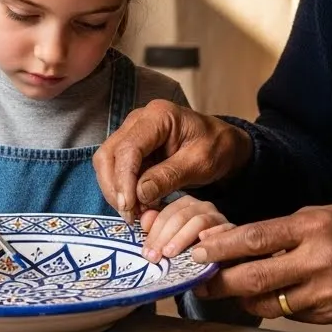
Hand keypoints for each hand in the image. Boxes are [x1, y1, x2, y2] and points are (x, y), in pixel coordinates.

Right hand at [93, 100, 252, 221]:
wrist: (224, 144)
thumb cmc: (217, 148)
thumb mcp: (200, 163)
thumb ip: (169, 176)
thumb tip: (139, 194)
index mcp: (158, 116)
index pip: (128, 149)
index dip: (124, 180)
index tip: (130, 207)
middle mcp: (138, 120)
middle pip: (109, 155)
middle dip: (114, 188)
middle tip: (130, 215)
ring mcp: (132, 133)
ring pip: (106, 163)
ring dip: (115, 191)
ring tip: (134, 213)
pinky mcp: (132, 148)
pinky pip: (116, 169)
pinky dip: (122, 190)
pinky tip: (137, 206)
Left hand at [139, 196, 233, 262]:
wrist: (218, 262)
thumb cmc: (191, 251)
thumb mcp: (170, 241)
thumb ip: (156, 229)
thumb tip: (143, 221)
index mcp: (185, 205)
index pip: (166, 214)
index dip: (154, 233)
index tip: (146, 252)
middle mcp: (202, 207)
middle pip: (180, 216)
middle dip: (164, 237)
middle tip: (156, 256)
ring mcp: (218, 217)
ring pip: (198, 221)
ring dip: (182, 238)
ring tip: (170, 253)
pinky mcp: (231, 229)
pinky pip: (222, 230)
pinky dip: (210, 237)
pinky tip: (199, 249)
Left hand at [191, 205, 331, 323]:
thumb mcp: (323, 214)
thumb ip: (282, 230)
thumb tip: (235, 242)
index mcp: (312, 228)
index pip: (255, 239)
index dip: (221, 248)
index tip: (197, 252)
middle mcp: (317, 262)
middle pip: (253, 279)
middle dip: (219, 282)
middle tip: (198, 282)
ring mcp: (324, 294)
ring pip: (267, 303)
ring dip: (242, 297)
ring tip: (229, 289)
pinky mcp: (331, 316)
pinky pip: (290, 314)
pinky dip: (274, 305)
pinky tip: (268, 295)